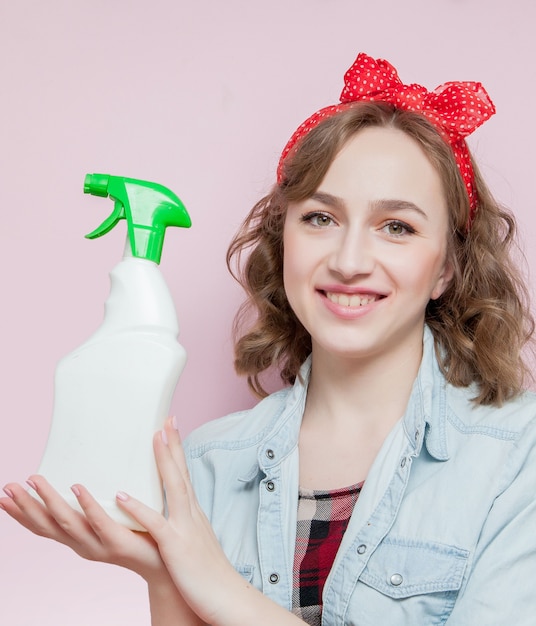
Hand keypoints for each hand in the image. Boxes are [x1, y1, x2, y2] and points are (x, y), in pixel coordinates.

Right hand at [1, 475, 162, 581]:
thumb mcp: (112, 517)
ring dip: (49, 501)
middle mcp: (83, 543)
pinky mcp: (119, 542)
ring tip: (35, 480)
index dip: (22, 512)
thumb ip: (100, 500)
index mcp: (79, 538)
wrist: (168, 564)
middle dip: (25, 506)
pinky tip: (77, 489)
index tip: (4, 495)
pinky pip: (100, 522)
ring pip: (67, 522)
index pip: (44, 526)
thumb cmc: (141, 535)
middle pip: (47, 525)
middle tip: (7, 487)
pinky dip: (87, 506)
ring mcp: (99, 544)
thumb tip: (88, 470)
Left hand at [109, 417, 255, 624]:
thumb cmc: (211, 576)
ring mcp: (186, 529)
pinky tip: (123, 495)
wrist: (229, 600)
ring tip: (153, 437)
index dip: (178, 449)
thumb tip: (174, 516)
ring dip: (163, 462)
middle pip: (181, 473)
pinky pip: (156, 524)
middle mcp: (192, 515)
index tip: (171, 425)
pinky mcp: (177, 547)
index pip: (185, 474)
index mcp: (194, 514)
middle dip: (173, 444)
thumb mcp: (197, 543)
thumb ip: (185, 527)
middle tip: (165, 418)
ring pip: (174, 488)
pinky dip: (139, 507)